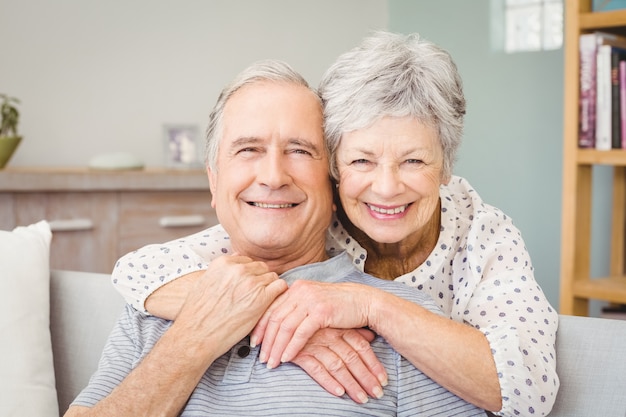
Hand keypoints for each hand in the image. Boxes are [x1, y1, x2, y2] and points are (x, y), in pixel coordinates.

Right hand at [176, 254, 287, 359]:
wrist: (197, 335)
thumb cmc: (197, 314)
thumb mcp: (203, 283)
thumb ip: (220, 271)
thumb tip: (234, 260)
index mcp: (223, 263)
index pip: (247, 261)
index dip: (249, 274)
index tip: (247, 285)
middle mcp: (238, 269)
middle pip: (260, 267)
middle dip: (260, 279)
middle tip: (256, 295)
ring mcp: (250, 282)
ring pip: (271, 276)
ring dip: (269, 287)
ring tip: (262, 301)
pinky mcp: (262, 298)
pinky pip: (280, 286)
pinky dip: (279, 293)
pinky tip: (271, 303)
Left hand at [251, 280, 372, 370]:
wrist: (364, 302)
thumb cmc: (339, 305)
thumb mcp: (313, 302)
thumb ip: (296, 307)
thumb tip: (278, 323)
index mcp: (295, 288)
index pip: (271, 308)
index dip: (260, 326)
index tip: (254, 343)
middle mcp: (300, 291)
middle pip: (274, 318)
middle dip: (266, 341)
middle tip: (261, 358)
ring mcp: (310, 300)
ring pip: (285, 327)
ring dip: (276, 347)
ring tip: (271, 363)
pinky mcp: (320, 311)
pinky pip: (300, 333)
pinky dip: (291, 347)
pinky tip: (286, 358)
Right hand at [288, 328, 387, 403]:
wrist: (282, 318)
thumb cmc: (311, 323)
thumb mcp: (333, 323)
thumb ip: (352, 330)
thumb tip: (372, 336)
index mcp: (339, 328)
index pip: (361, 347)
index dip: (373, 365)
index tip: (383, 381)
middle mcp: (329, 336)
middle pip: (352, 359)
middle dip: (366, 378)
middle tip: (377, 394)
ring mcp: (315, 344)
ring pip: (337, 366)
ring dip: (351, 384)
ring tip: (362, 398)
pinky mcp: (300, 353)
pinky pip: (316, 368)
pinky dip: (328, 381)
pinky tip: (338, 392)